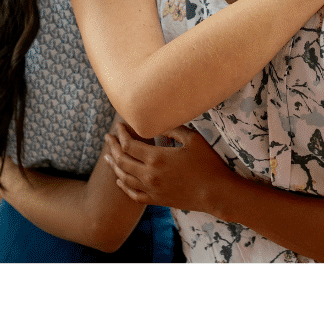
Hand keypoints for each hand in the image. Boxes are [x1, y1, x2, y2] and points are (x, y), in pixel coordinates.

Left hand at [103, 123, 239, 212]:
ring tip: (108, 157)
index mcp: (156, 158)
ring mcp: (152, 189)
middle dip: (113, 147)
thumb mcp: (193, 139)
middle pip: (122, 161)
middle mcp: (149, 175)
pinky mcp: (157, 200)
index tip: (118, 126)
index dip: (121, 134)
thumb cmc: (208, 164)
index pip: (129, 145)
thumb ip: (173, 129)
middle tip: (107, 138)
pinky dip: (124, 186)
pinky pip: (133, 194)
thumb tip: (159, 124)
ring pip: (124, 178)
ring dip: (114, 166)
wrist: (217, 193)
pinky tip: (120, 180)